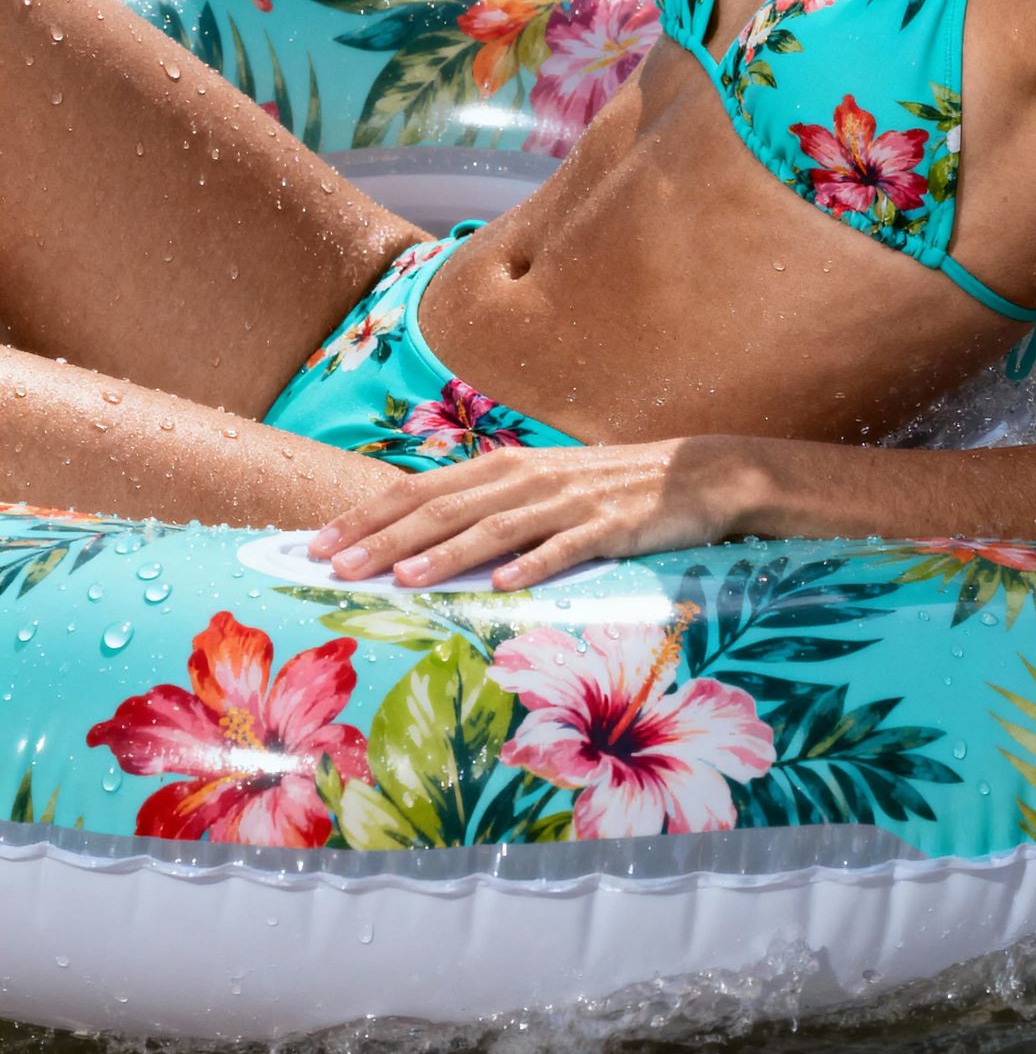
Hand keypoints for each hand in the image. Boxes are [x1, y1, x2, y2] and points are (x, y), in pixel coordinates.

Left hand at [302, 435, 763, 591]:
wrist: (699, 475)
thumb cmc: (613, 489)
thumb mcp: (545, 490)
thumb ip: (490, 509)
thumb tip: (422, 541)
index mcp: (505, 468)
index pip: (421, 491)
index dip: (368, 516)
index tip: (316, 544)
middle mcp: (529, 478)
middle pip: (444, 508)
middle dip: (384, 538)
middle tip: (333, 568)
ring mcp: (570, 500)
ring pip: (494, 527)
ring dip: (445, 553)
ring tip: (401, 579)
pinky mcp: (611, 524)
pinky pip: (565, 547)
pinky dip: (532, 564)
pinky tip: (502, 585)